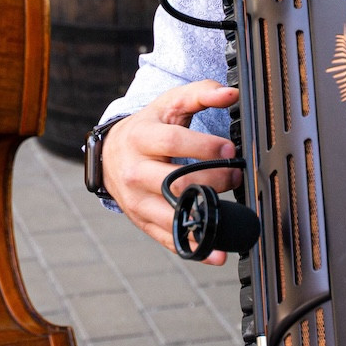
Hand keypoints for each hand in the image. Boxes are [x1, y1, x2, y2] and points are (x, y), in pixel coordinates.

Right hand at [102, 80, 242, 262]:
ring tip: (232, 214)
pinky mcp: (142, 221)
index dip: (203, 147)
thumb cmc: (147, 128)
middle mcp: (134, 171)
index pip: (172, 142)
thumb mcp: (169, 104)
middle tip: (236, 176)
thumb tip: (230, 93)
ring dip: (204, 216)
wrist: (110, 154)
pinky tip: (216, 253)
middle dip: (211, 181)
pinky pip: (168, 238)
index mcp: (140, 138)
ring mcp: (136, 200)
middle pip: (174, 181)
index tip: (230, 150)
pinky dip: (194, 248)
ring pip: (171, 213)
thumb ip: (200, 93)